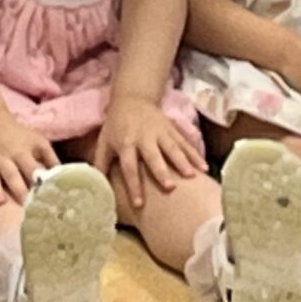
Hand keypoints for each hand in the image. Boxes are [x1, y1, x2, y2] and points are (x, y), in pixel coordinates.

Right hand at [0, 114, 61, 218]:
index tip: (47, 197)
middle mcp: (5, 159)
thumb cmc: (20, 136)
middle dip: (19, 190)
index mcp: (23, 152)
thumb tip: (68, 178)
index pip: (33, 169)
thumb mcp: (38, 142)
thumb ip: (52, 160)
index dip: (39, 181)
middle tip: (27, 207)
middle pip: (12, 175)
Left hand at [90, 94, 203, 208]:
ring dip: (183, 161)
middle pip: (153, 156)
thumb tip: (96, 186)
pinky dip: (195, 154)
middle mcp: (144, 137)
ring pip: (173, 147)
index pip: (129, 166)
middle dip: (162, 171)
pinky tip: (204, 167)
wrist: (132, 98)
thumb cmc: (116, 125)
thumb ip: (101, 163)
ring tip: (194, 176)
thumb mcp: (104, 141)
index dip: (134, 185)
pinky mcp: (172, 128)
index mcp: (125, 143)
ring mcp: (160, 132)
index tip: (140, 203)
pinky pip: (185, 142)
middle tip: (170, 187)